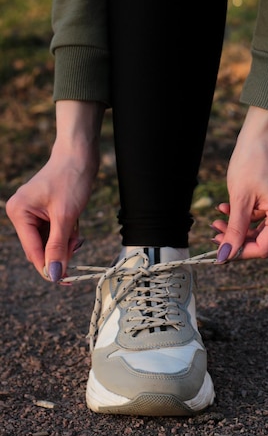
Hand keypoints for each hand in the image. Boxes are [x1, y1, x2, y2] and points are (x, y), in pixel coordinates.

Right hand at [6, 101, 103, 280]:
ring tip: (76, 226)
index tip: (65, 281)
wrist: (80, 155)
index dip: (49, 266)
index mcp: (19, 213)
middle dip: (61, 249)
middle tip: (77, 242)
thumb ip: (58, 247)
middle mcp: (21, 213)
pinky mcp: (44, 212)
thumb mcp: (66, 217)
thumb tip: (53, 275)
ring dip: (66, 241)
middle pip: (41, 248)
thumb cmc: (71, 179)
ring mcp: (32, 213)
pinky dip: (67, 233)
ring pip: (50, 242)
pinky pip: (55, 233)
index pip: (33, 251)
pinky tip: (74, 222)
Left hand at [211, 106, 267, 262]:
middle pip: (265, 242)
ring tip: (217, 221)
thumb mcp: (239, 198)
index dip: (242, 252)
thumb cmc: (251, 160)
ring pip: (263, 231)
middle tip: (215, 235)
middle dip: (239, 241)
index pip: (265, 247)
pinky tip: (227, 209)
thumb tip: (225, 256)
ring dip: (239, 229)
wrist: (262, 133)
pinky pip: (264, 218)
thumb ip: (234, 230)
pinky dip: (246, 217)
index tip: (221, 252)